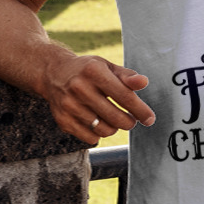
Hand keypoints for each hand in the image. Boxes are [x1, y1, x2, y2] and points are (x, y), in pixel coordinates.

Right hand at [39, 53, 154, 144]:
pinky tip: (99, 123)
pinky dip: (99, 134)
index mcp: (94, 71)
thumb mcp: (107, 66)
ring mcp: (69, 106)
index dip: (140, 110)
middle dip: (129, 122)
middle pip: (115, 117)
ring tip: (114, 119)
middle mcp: (79, 88)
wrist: (53, 73)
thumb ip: (127, 76)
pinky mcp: (62, 120)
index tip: (150, 118)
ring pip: (104, 130)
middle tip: (131, 120)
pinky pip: (90, 138)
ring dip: (115, 128)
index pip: (124, 96)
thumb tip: (144, 82)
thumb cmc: (87, 70)